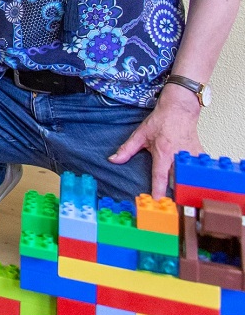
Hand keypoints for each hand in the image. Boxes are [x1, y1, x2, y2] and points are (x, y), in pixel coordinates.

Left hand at [108, 84, 201, 198]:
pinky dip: (195, 177)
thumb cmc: (161, 121)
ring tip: (180, 198)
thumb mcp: (140, 134)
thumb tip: (113, 160)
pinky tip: (192, 184)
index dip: (158, 190)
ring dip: (184, 186)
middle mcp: (178, 156)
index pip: (159, 176)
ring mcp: (191, 156)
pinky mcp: (200, 155)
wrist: (180, 109)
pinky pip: (198, 171)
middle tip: (167, 204)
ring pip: (189, 177)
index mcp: (163, 152)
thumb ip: (127, 149)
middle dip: (173, 193)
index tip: (157, 202)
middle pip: (176, 181)